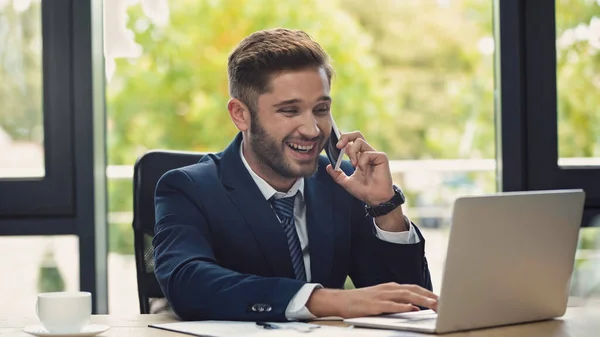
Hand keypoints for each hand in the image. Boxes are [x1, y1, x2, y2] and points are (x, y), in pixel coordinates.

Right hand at [306, 283, 437, 317]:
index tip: (442, 299)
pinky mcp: (374, 304)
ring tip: (434, 304)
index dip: (428, 292)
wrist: (339, 301)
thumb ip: (396, 301)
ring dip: (421, 299)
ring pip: (405, 295)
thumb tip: (414, 306)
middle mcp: (388, 289)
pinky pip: (391, 304)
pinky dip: (403, 305)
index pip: (414, 288)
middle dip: (429, 296)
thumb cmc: (360, 302)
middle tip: (444, 302)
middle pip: (413, 289)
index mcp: (390, 287)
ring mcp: (381, 296)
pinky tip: (412, 308)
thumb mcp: (381, 299)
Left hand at [326, 131, 393, 205]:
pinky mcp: (381, 157)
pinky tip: (364, 171)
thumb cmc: (364, 190)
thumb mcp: (346, 182)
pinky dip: (362, 162)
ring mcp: (374, 154)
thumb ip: (337, 174)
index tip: (333, 140)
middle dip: (345, 137)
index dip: (342, 137)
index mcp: (358, 156)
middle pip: (356, 135)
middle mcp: (366, 153)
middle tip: (338, 146)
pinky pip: (367, 153)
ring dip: (352, 152)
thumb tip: (328, 166)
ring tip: (353, 164)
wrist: (374, 198)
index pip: (350, 141)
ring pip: (359, 141)